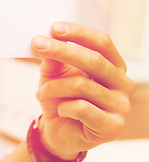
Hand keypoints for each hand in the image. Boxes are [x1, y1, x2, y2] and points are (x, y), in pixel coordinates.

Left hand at [31, 22, 135, 159]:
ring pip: (82, 85)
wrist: (59, 133)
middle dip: (62, 50)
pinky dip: (63, 107)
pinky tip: (59, 110)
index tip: (54, 28)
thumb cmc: (61, 100)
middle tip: (38, 45)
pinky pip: (81, 108)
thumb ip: (54, 59)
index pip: (102, 43)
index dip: (79, 33)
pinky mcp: (112, 126)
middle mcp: (123, 84)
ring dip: (54, 87)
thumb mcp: (54, 75)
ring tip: (41, 93)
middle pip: (94, 60)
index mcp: (114, 67)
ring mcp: (121, 106)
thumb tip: (46, 41)